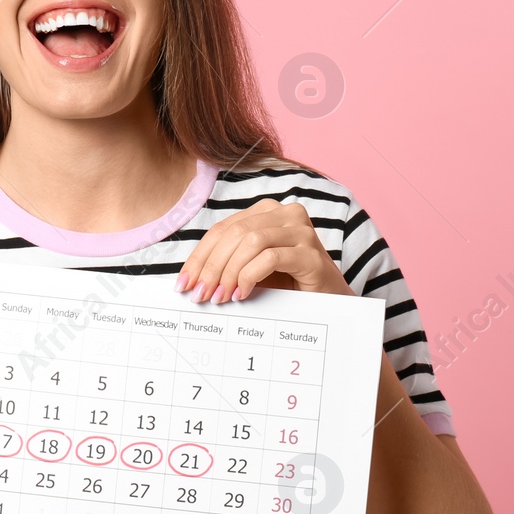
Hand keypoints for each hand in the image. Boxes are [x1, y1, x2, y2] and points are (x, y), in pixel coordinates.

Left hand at [174, 198, 352, 302]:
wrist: (329, 301)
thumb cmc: (287, 284)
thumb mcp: (250, 270)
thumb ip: (226, 265)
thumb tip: (189, 279)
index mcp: (266, 212)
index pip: (222, 230)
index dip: (199, 256)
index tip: (184, 283)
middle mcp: (285, 213)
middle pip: (233, 234)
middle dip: (210, 267)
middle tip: (200, 295)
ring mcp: (300, 230)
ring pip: (250, 241)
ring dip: (228, 272)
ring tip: (221, 297)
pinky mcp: (311, 253)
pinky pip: (270, 257)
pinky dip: (250, 276)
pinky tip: (243, 294)